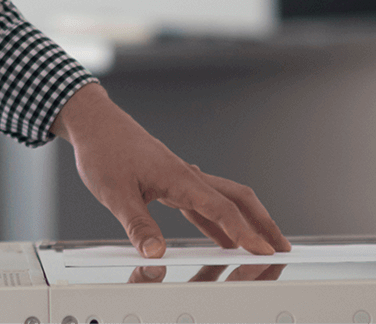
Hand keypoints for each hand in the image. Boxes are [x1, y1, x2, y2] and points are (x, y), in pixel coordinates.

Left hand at [51, 83, 289, 258]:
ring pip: (223, 199)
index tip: (264, 252)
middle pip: (237, 198)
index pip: (221, 209)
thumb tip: (156, 252)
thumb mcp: (115, 193)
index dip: (245, 232)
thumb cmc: (103, 150)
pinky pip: (203, 203)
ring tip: (261, 245)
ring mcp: (180, 177)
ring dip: (245, 221)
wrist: (94, 122)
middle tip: (281, 247)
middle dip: (262, 222)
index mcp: (179, 177)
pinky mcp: (171, 180)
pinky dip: (218, 221)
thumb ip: (137, 225)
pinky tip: (221, 239)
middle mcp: (186, 175)